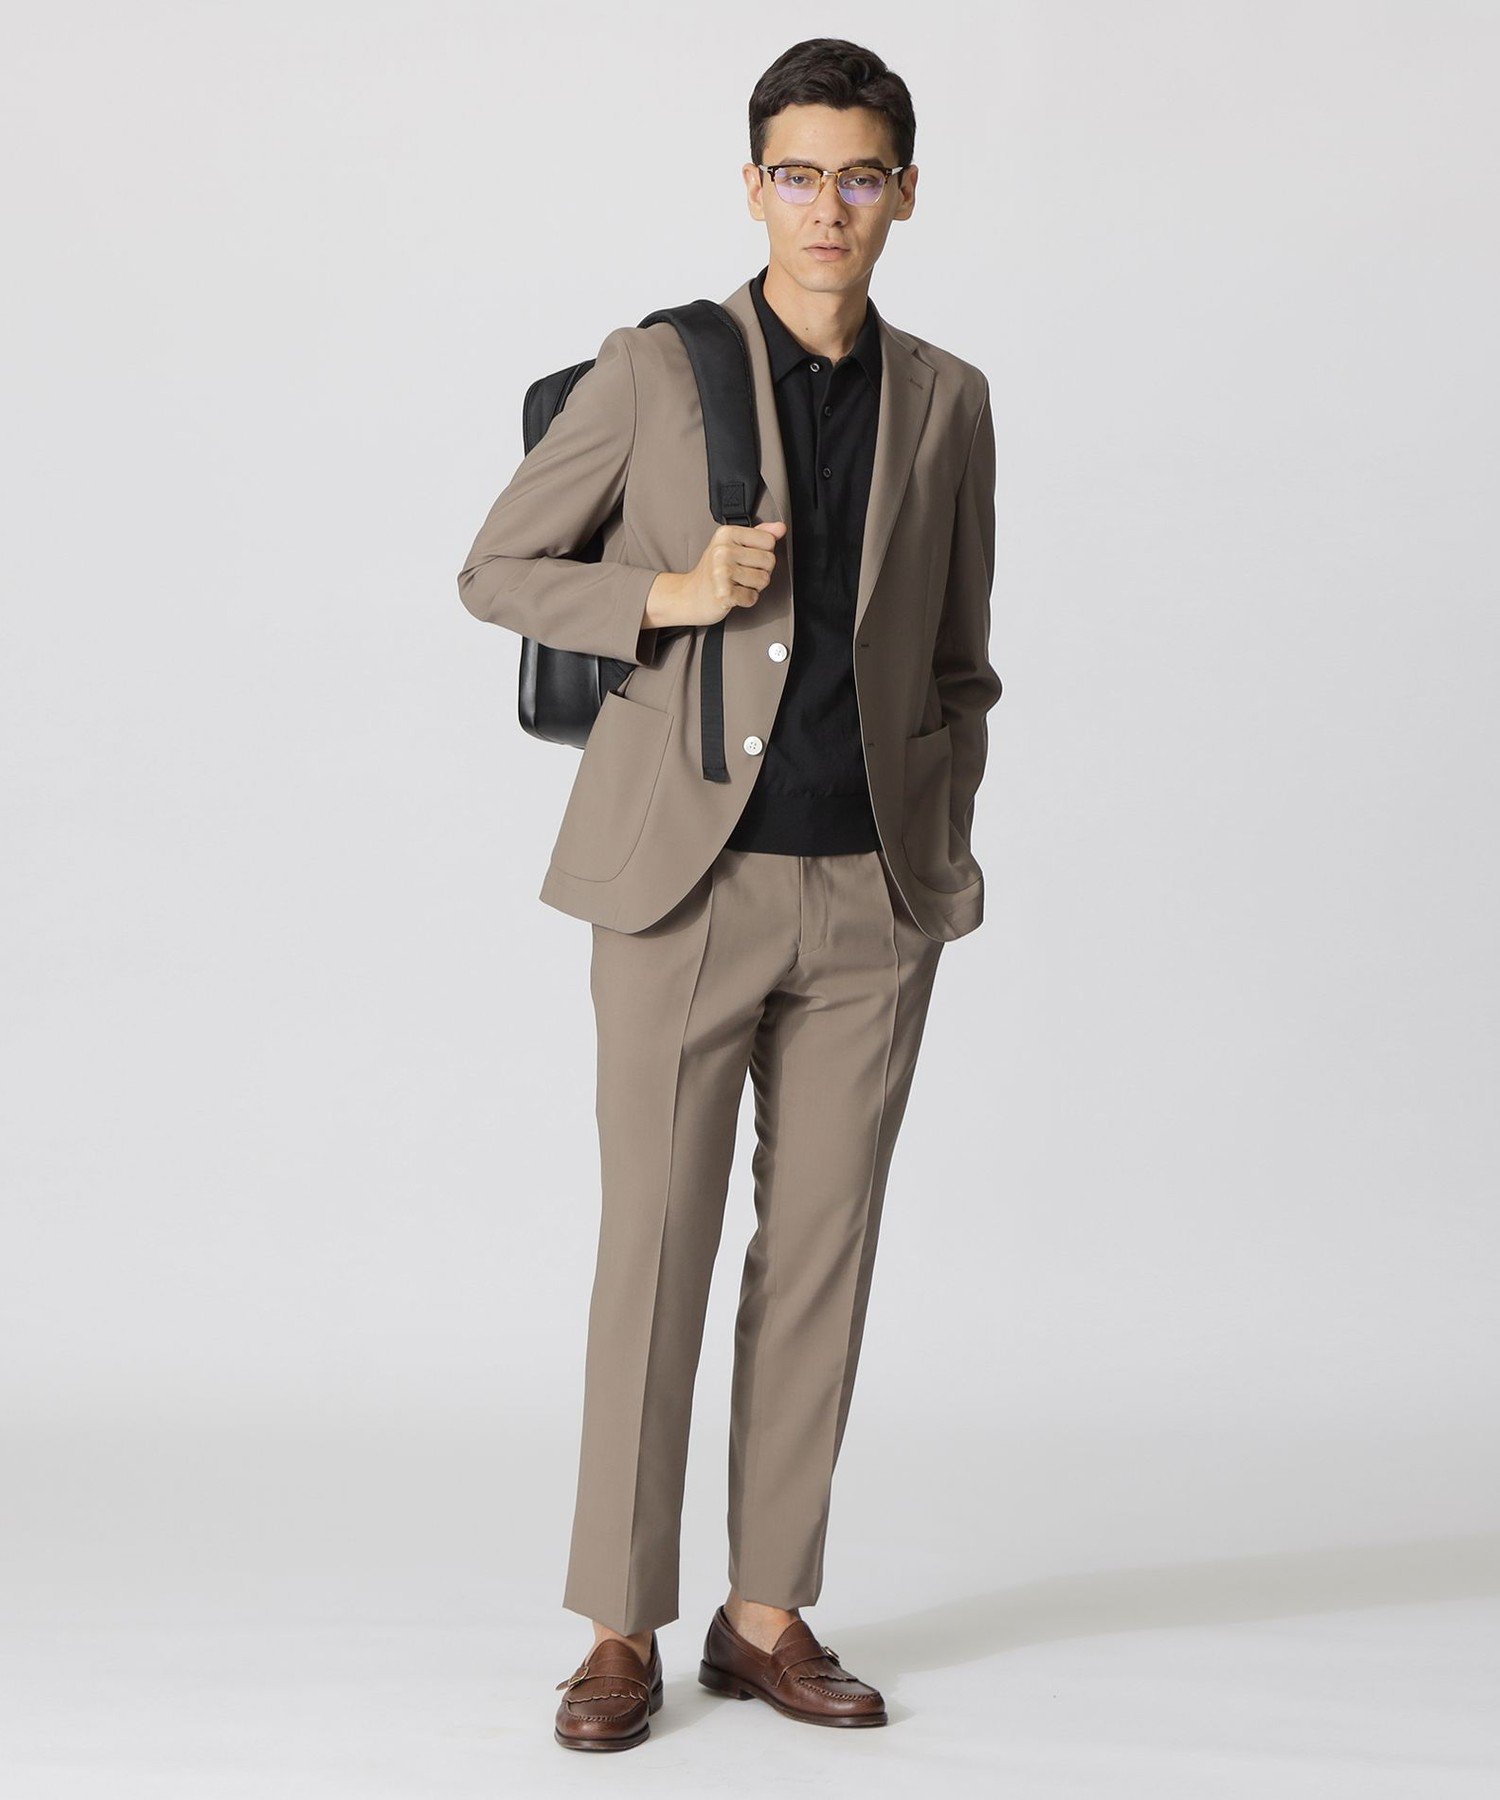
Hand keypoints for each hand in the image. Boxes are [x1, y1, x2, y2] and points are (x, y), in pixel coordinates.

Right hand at [645, 521, 787, 628]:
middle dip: (760, 571)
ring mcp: (722, 572)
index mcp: (727, 534)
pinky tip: (734, 594)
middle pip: (769, 561)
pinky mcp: (723, 593)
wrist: (691, 595)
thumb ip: (759, 534)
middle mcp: (723, 550)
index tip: (747, 558)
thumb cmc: (714, 571)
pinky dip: (746, 600)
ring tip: (737, 583)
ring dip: (754, 587)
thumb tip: (780, 527)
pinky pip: (752, 597)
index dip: (763, 552)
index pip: (769, 540)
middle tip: (741, 573)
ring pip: (764, 580)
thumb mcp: (734, 545)